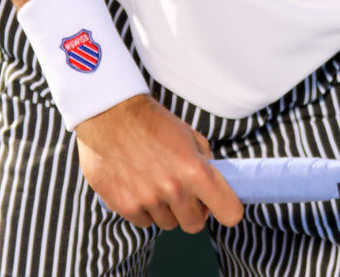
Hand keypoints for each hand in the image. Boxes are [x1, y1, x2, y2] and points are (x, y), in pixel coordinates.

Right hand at [75, 94, 242, 232]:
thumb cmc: (151, 121)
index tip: (216, 203)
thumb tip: (211, 186)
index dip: (225, 209)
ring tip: (153, 184)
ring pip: (167, 223)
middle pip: (194, 224)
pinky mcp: (124, 205)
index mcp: (195, 171)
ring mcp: (147, 199)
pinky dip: (142, 209)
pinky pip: (143, 222)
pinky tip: (136, 186)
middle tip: (180, 193)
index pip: (230, 213)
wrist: (110, 113)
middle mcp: (173, 189)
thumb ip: (204, 162)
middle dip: (191, 211)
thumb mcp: (189, 135)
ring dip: (164, 209)